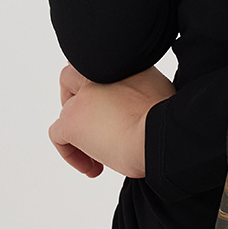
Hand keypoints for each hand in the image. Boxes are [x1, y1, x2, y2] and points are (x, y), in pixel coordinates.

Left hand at [48, 63, 175, 178]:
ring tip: (100, 155)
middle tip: (95, 125)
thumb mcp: (160, 90)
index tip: (115, 109)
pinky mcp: (71, 120)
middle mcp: (97, 72)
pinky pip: (58, 135)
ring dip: (79, 132)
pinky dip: (70, 153)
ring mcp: (82, 96)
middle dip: (78, 100)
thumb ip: (144, 87)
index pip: (98, 64)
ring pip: (67, 110)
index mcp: (122, 61)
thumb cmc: (170, 119)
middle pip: (72, 77)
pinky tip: (92, 167)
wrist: (161, 135)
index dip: (100, 88)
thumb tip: (142, 101)